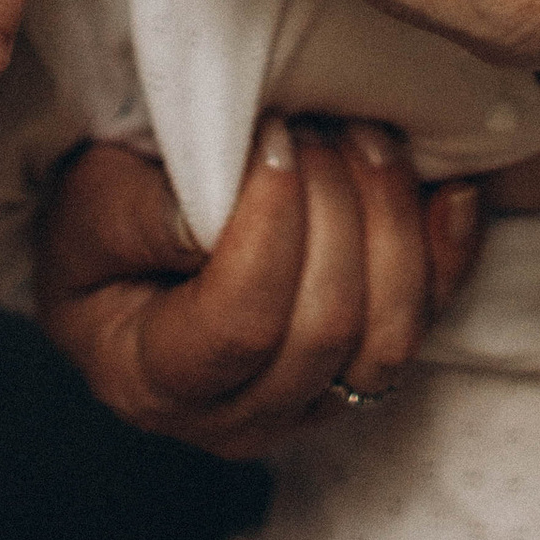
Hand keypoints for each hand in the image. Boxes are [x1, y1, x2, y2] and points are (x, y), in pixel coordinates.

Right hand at [35, 123, 483, 455]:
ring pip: (388, 340)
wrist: (133, 251)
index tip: (271, 135)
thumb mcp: (91, 206)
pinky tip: (448, 188)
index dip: (272, 224)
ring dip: (390, 222)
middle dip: (333, 207)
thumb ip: (145, 214)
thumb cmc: (105, 226)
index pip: (241, 324)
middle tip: (311, 123)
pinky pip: (433, 323)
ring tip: (361, 137)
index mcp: (155, 380)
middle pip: (324, 331)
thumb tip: (222, 213)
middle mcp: (238, 416)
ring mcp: (311, 403)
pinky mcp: (366, 369)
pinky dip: (448, 253)